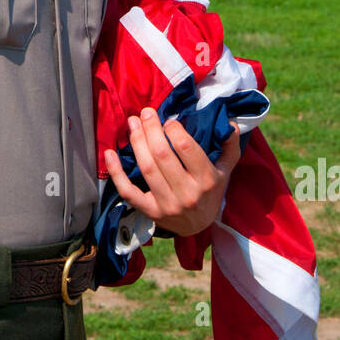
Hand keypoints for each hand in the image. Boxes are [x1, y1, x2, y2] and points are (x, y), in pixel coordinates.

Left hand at [103, 108, 240, 236]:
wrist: (199, 227)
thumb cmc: (211, 191)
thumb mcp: (226, 170)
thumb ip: (230, 146)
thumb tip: (230, 124)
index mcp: (207, 180)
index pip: (187, 148)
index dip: (173, 129)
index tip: (168, 121)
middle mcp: (187, 193)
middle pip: (162, 155)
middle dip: (151, 129)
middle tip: (145, 112)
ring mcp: (167, 204)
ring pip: (146, 168)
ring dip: (136, 142)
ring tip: (132, 123)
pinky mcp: (150, 212)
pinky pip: (128, 191)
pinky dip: (116, 172)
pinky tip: (109, 153)